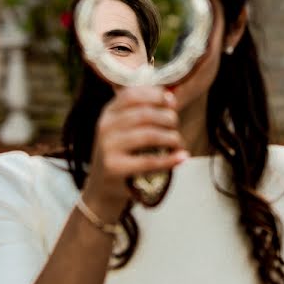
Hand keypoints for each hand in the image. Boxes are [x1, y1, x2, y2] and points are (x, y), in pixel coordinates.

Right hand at [81, 86, 187, 221]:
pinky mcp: (114, 168)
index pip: (132, 94)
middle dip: (168, 118)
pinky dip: (170, 159)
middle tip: (176, 126)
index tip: (172, 102)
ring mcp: (108, 147)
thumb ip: (142, 113)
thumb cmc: (121, 155)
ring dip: (171, 137)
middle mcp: (105, 127)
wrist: (101, 189)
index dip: (156, 95)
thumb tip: (172, 97)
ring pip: (149, 135)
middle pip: (145, 114)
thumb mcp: (123, 130)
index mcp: (108, 113)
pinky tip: (182, 157)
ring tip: (178, 143)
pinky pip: (149, 161)